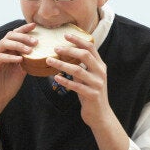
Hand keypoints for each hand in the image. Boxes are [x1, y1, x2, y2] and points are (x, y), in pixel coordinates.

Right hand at [0, 22, 36, 112]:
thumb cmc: (8, 86)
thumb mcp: (21, 71)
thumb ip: (27, 61)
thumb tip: (40, 54)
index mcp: (5, 51)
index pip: (14, 36)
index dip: (23, 29)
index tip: (35, 26)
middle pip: (9, 36)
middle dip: (23, 37)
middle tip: (35, 42)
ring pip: (3, 44)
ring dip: (18, 45)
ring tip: (29, 50)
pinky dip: (10, 57)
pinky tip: (20, 59)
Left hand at [46, 33, 129, 149]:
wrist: (100, 115)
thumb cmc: (91, 94)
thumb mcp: (89, 78)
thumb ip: (83, 66)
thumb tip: (67, 53)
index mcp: (100, 66)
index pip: (90, 47)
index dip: (78, 40)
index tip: (65, 34)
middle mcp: (100, 73)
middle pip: (85, 55)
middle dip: (69, 50)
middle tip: (55, 47)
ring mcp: (97, 84)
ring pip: (78, 70)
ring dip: (62, 64)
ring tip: (49, 60)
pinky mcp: (92, 95)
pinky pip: (76, 86)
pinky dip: (65, 80)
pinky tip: (55, 77)